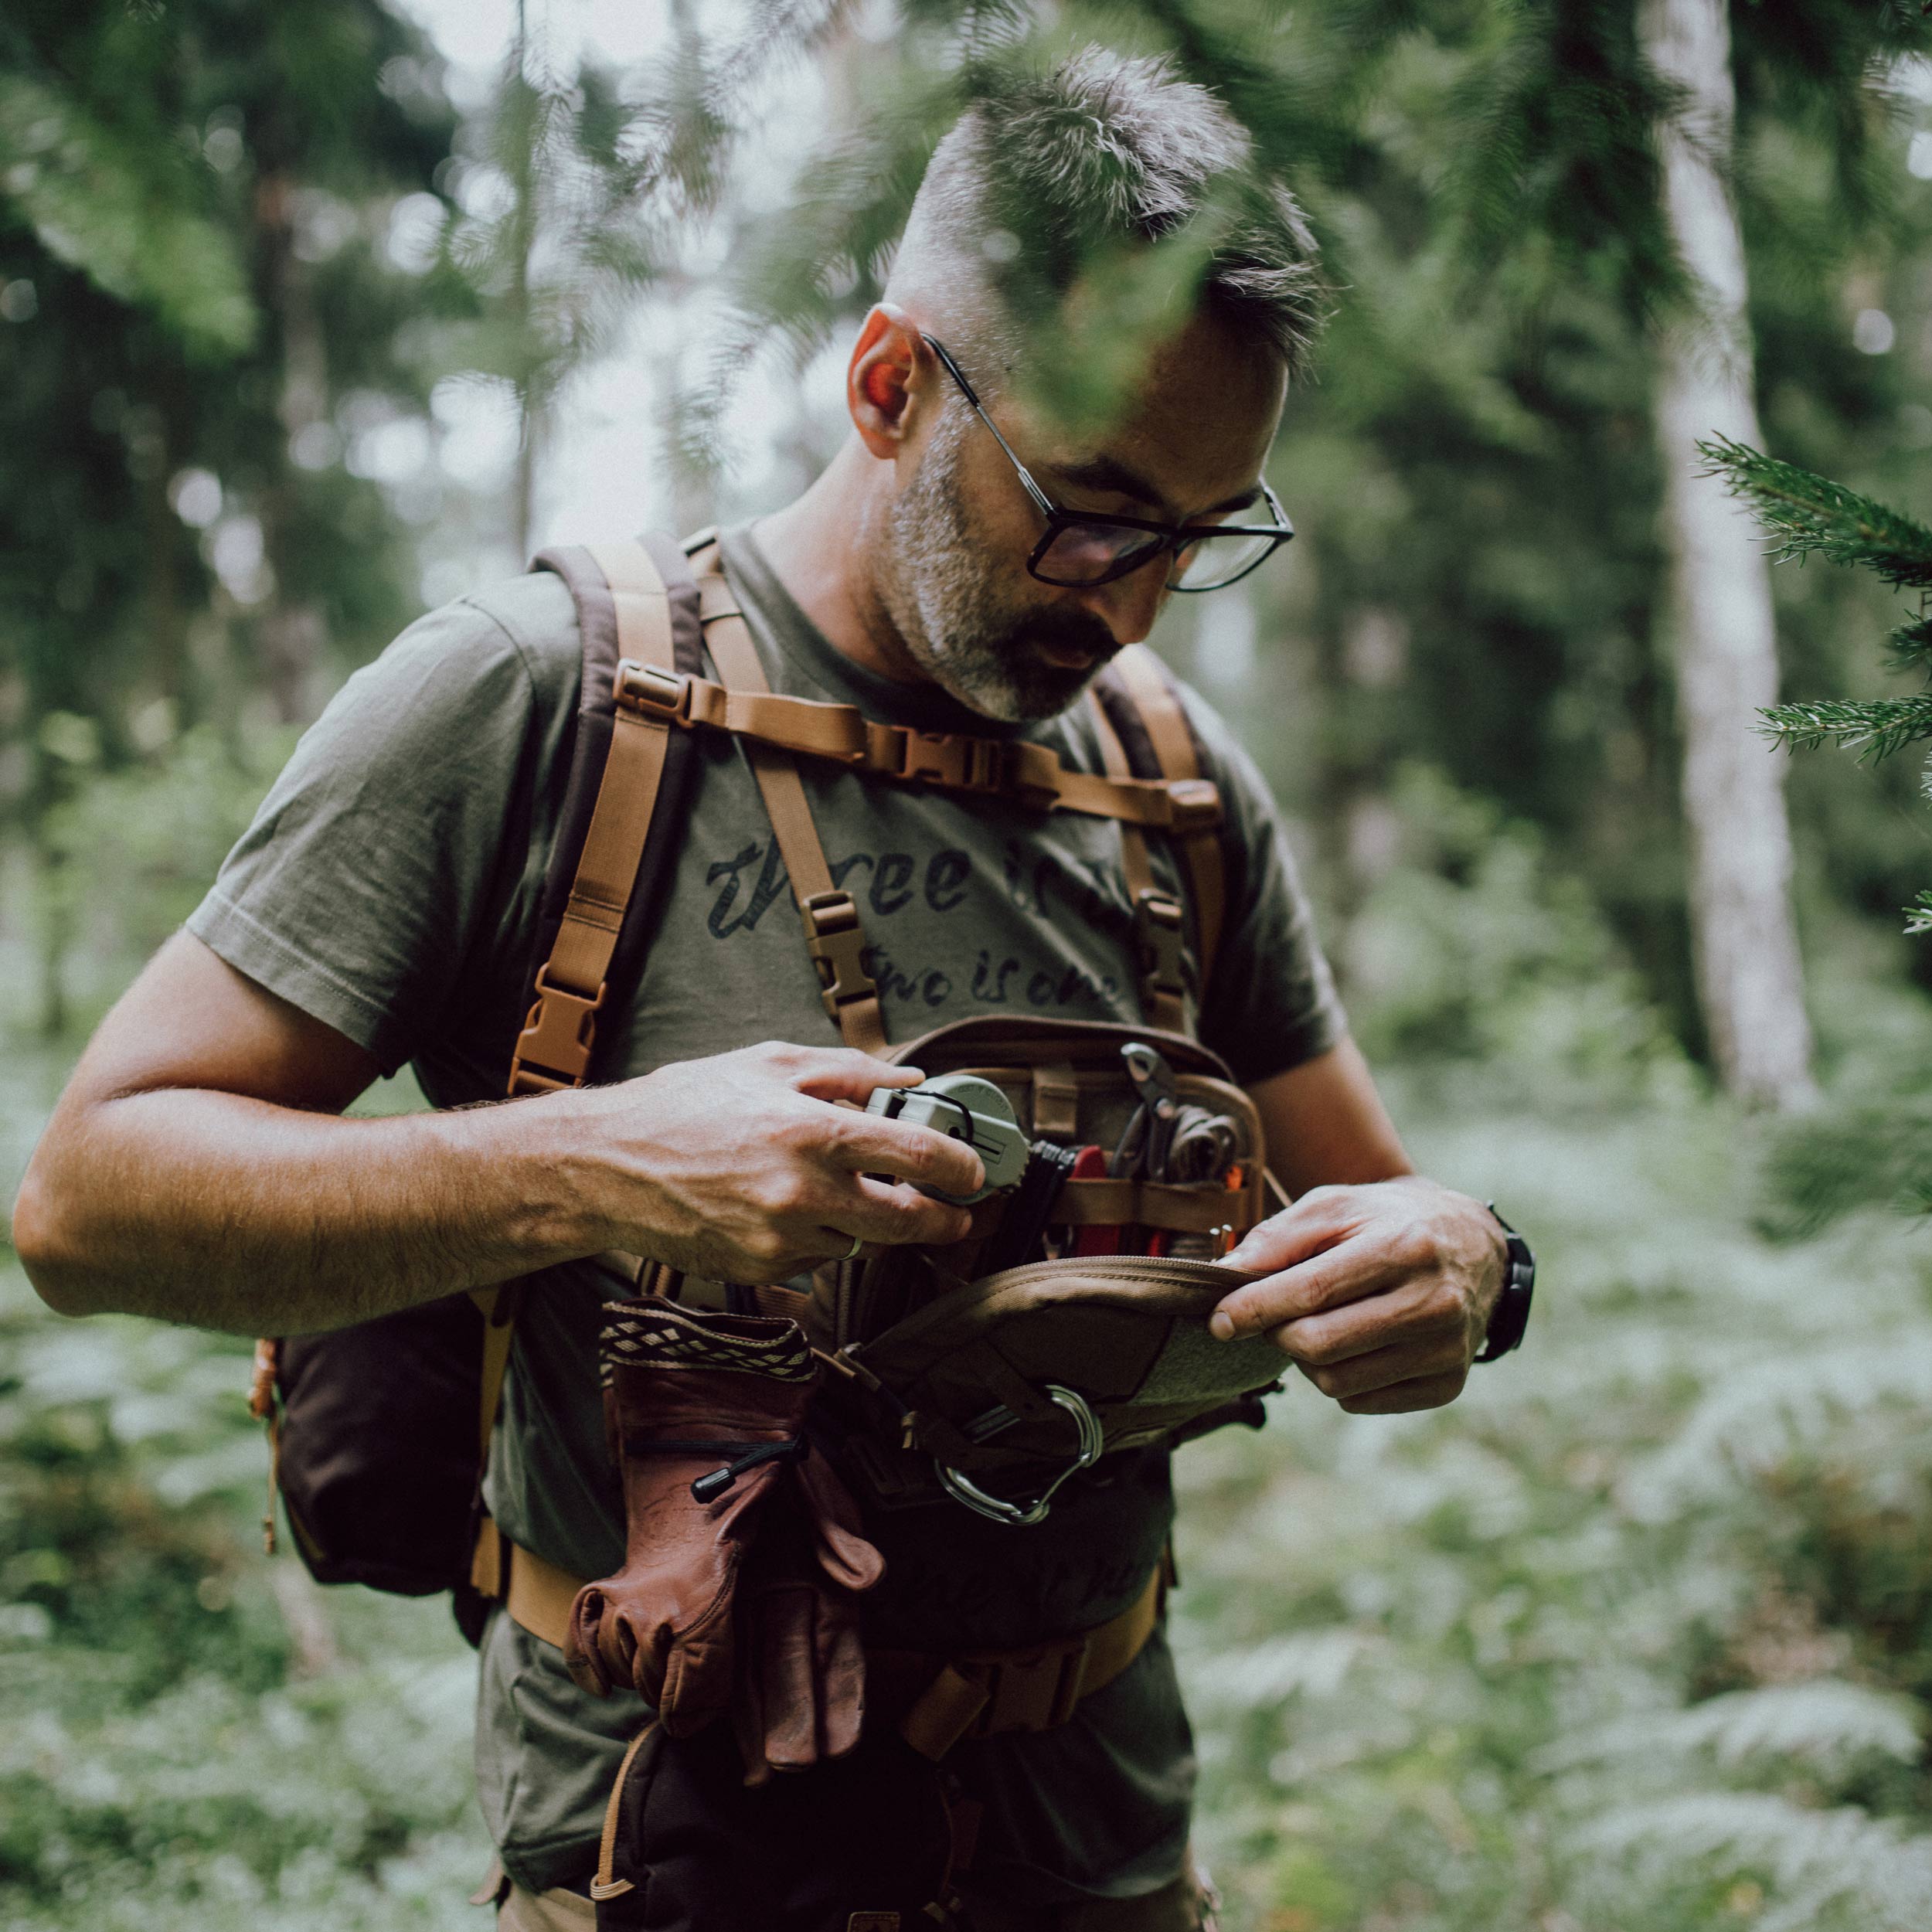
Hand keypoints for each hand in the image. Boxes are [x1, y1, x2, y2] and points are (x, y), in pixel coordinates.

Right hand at [552, 1042, 982, 1282]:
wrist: (608, 1166)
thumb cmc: (684, 1105)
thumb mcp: (767, 1063)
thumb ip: (847, 1071)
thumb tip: (906, 1081)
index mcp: (812, 1131)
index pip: (918, 1156)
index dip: (961, 1168)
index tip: (974, 1172)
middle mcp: (803, 1191)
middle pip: (907, 1221)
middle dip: (943, 1220)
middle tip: (956, 1212)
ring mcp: (782, 1238)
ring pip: (863, 1244)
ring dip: (874, 1225)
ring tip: (855, 1195)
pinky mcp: (762, 1268)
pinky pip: (819, 1259)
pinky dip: (824, 1237)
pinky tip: (795, 1209)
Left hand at [1209, 1176, 1505, 1413]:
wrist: (1471, 1245)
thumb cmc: (1386, 1222)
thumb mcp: (1334, 1207)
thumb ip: (1276, 1238)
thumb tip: (1224, 1277)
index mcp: (1404, 1247)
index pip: (1312, 1292)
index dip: (1254, 1309)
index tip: (1217, 1320)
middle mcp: (1434, 1302)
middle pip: (1319, 1345)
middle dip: (1278, 1333)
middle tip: (1274, 1314)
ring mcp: (1446, 1350)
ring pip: (1337, 1383)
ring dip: (1306, 1359)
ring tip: (1317, 1323)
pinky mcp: (1448, 1385)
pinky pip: (1362, 1401)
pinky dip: (1340, 1378)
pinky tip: (1352, 1344)